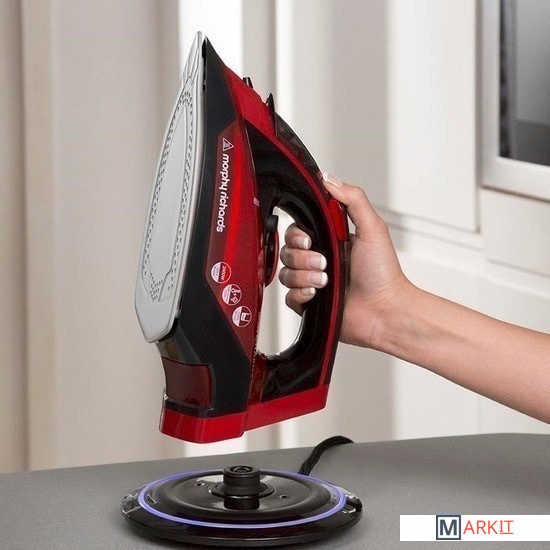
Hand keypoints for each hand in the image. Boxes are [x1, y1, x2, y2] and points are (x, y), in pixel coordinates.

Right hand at [279, 173, 412, 347]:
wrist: (384, 311)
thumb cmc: (383, 274)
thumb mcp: (373, 228)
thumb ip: (353, 199)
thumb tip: (329, 178)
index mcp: (331, 240)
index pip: (298, 229)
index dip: (297, 233)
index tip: (309, 238)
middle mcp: (319, 259)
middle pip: (287, 250)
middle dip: (302, 256)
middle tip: (323, 262)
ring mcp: (312, 281)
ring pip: (286, 273)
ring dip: (304, 276)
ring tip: (325, 280)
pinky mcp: (308, 302)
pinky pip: (288, 296)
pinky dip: (300, 294)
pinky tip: (316, 293)